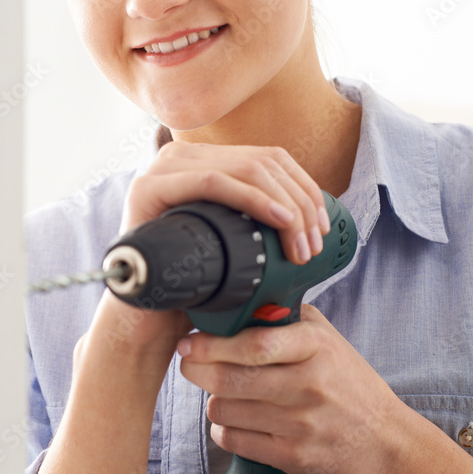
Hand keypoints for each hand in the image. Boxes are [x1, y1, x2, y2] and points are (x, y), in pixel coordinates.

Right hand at [121, 141, 332, 267]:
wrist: (149, 317)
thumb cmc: (195, 282)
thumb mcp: (234, 240)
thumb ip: (259, 216)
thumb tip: (313, 213)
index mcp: (203, 161)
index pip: (268, 157)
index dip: (304, 187)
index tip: (322, 227)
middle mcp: (181, 156)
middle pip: (262, 162)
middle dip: (300, 203)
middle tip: (313, 246)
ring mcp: (163, 168)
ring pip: (246, 169)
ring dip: (285, 208)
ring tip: (300, 246)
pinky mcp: (149, 187)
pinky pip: (213, 183)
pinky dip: (253, 200)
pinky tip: (279, 221)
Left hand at [177, 301, 402, 473]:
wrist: (384, 443)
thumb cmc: (348, 384)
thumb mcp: (328, 340)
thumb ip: (286, 319)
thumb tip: (237, 305)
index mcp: (316, 347)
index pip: (254, 344)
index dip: (212, 343)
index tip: (189, 341)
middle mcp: (309, 385)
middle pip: (231, 378)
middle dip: (197, 370)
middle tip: (188, 363)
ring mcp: (300, 424)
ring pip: (225, 410)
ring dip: (213, 400)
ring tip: (223, 392)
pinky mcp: (292, 457)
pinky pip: (234, 440)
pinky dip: (223, 429)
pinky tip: (233, 419)